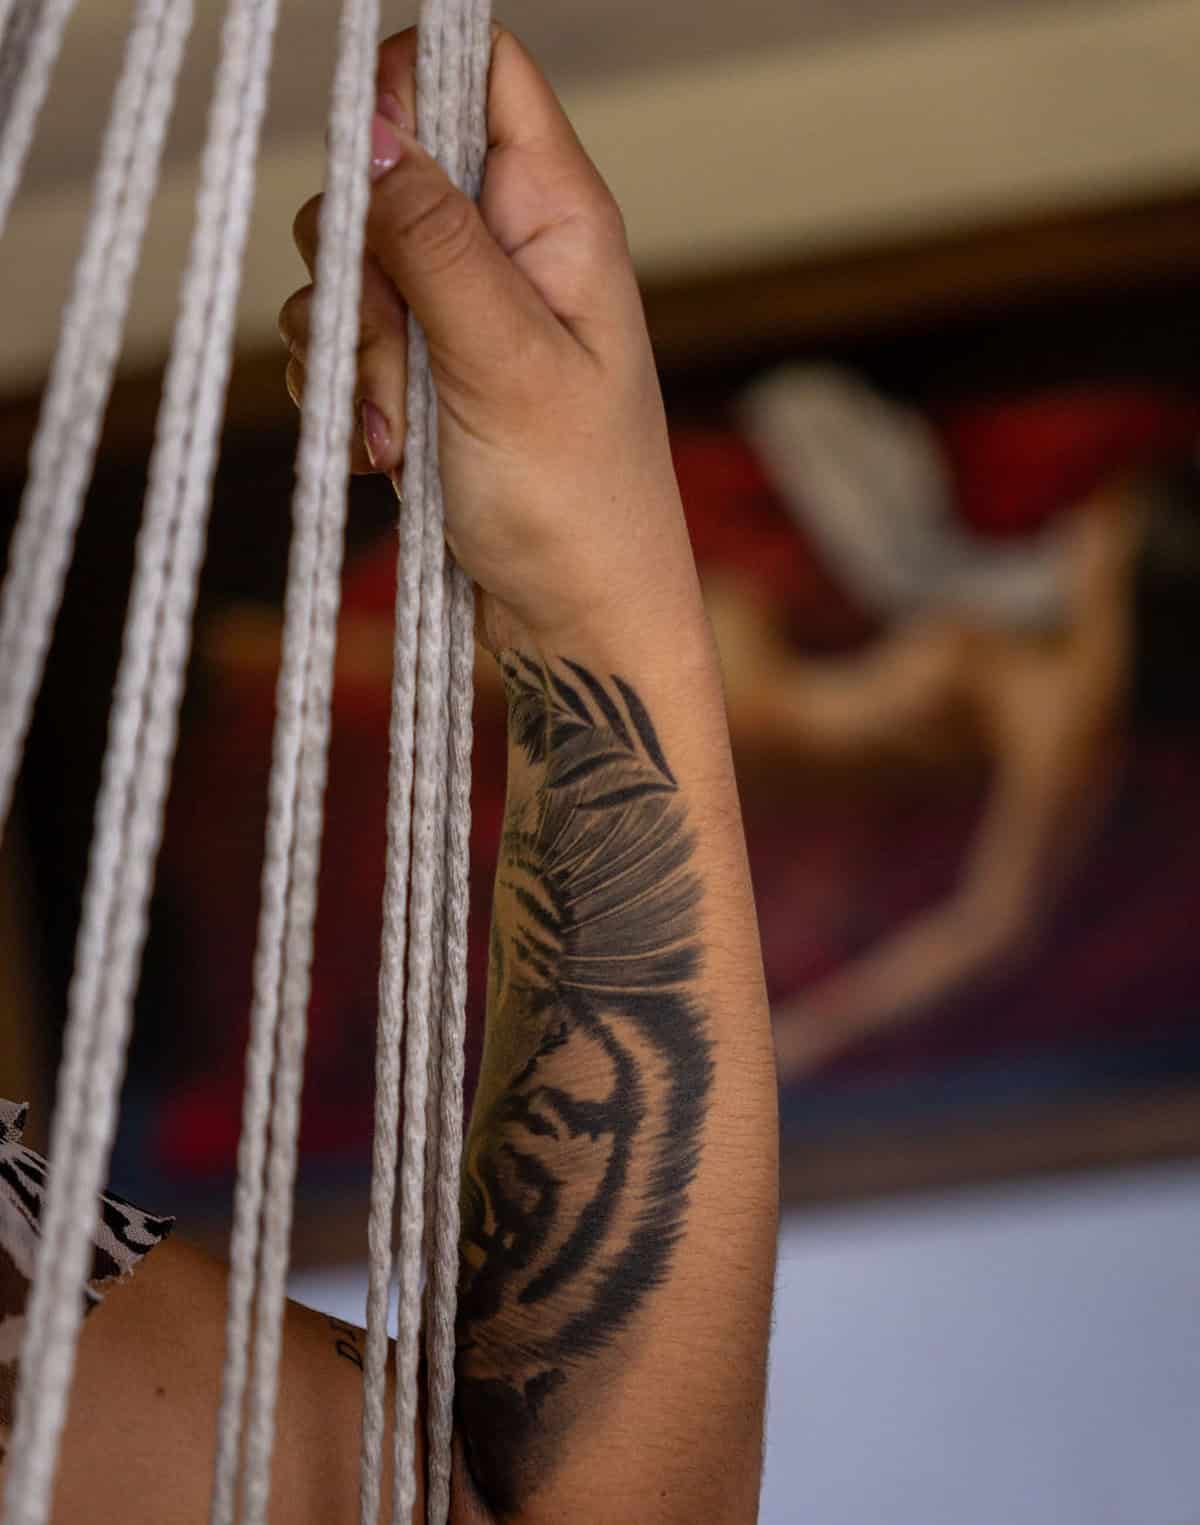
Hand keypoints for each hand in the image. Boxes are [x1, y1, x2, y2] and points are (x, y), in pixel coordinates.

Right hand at [278, 28, 701, 657]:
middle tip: (398, 360)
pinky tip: (385, 454)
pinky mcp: (424, 374)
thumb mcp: (505, 365)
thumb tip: (380, 127)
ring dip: (352, 354)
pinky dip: (347, 396)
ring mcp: (461, 315)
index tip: (375, 174)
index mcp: (557, 220)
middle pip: (387, 173)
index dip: (410, 89)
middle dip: (363, 270)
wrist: (574, 624)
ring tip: (403, 435)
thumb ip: (437, 243)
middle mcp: (507, 252)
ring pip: (350, 268)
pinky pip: (343, 342)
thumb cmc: (578, 508)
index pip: (480, 72)